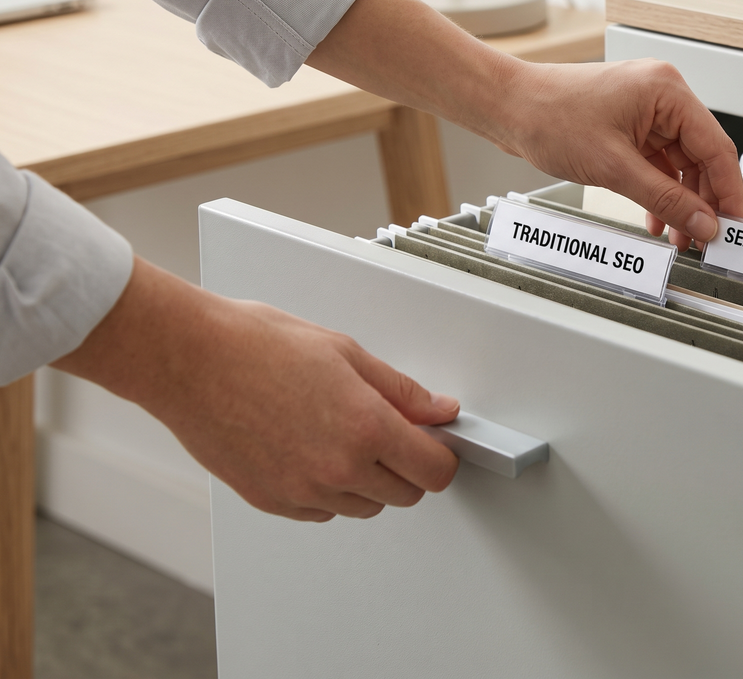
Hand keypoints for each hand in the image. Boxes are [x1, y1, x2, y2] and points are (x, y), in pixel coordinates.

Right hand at [54, 258, 459, 521]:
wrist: (188, 360)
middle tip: (392, 432)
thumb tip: (438, 410)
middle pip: (405, 495)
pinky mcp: (272, 501)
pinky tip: (312, 450)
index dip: (442, 457)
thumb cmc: (255, 345)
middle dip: (408, 467)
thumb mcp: (345, 352)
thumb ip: (401, 391)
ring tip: (343, 434)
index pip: (434, 472)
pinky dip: (329, 490)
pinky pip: (322, 511)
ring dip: (368, 480)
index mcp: (366, 427)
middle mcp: (338, 468)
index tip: (437, 444)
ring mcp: (303, 491)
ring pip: (364, 506)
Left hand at [498, 59, 742, 250]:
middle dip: (703, 201)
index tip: (734, 225)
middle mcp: (663, 96)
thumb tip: (702, 222)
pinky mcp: (630, 126)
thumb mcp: (613, 168)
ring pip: (680, 164)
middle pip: (702, 157)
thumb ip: (665, 199)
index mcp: (667, 91)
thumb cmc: (549, 117)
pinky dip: (659, 193)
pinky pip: (657, 164)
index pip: (716, 147)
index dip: (729, 191)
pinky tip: (657, 220)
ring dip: (681, 202)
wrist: (508, 108)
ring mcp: (646, 111)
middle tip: (707, 238)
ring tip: (681, 237)